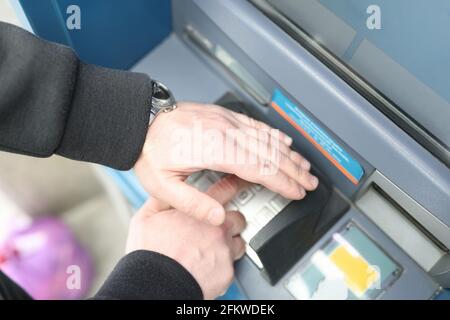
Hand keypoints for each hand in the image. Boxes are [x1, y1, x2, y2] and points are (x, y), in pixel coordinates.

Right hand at [126, 175, 247, 299]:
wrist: (154, 286)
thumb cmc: (150, 255)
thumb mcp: (146, 218)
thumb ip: (160, 200)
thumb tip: (164, 192)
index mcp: (200, 212)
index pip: (226, 190)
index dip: (231, 186)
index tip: (234, 185)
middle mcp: (217, 229)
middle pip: (238, 218)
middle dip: (229, 222)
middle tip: (216, 228)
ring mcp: (224, 251)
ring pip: (238, 243)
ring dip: (228, 245)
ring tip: (211, 250)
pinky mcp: (227, 273)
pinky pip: (232, 266)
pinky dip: (222, 266)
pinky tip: (207, 266)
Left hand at [135, 102, 318, 224]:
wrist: (141, 121)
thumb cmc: (150, 150)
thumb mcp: (162, 186)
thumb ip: (192, 204)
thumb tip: (219, 217)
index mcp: (212, 150)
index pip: (257, 167)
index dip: (281, 181)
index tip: (297, 191)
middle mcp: (223, 132)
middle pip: (268, 152)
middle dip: (293, 169)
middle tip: (310, 182)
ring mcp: (224, 121)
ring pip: (265, 137)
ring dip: (288, 153)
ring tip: (304, 166)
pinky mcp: (222, 116)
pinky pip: (254, 124)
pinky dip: (272, 134)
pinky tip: (283, 141)